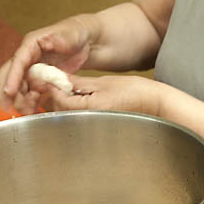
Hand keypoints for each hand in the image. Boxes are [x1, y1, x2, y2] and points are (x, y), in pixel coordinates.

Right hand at [0, 17, 93, 111]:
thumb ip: (59, 38)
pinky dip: (29, 103)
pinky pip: (29, 94)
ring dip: (19, 101)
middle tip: (12, 108)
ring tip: (28, 112)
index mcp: (31, 45)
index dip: (11, 77)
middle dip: (8, 93)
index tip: (9, 92)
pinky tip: (34, 111)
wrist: (84, 41)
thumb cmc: (75, 33)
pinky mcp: (39, 80)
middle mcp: (28, 58)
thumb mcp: (69, 32)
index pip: (17, 62)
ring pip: (18, 88)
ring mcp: (32, 70)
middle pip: (10, 76)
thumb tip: (48, 41)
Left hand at [45, 73, 163, 116]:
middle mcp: (89, 121)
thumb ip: (78, 83)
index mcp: (89, 108)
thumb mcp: (103, 82)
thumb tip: (59, 79)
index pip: (60, 99)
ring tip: (73, 89)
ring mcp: (93, 125)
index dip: (53, 87)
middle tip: (58, 81)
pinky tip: (82, 98)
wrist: (153, 104)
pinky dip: (75, 108)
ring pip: (68, 115)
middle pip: (61, 110)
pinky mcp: (97, 126)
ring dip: (66, 102)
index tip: (50, 77)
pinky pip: (79, 117)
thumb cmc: (135, 93)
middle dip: (57, 95)